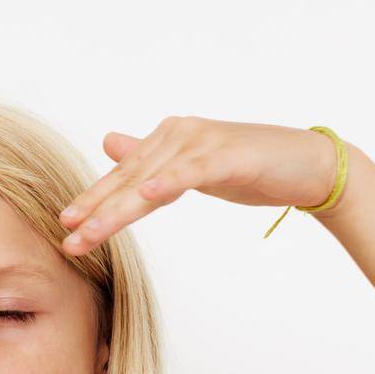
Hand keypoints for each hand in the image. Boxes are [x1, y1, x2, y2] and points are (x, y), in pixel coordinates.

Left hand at [56, 116, 346, 254]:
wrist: (308, 166)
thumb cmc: (252, 168)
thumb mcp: (193, 167)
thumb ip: (152, 162)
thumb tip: (109, 142)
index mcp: (168, 139)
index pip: (124, 176)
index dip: (94, 200)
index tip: (66, 226)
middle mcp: (179, 134)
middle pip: (130, 179)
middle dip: (97, 211)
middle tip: (68, 239)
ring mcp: (203, 142)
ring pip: (151, 180)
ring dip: (119, 208)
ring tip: (91, 231)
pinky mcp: (228, 155)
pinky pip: (191, 172)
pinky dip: (169, 183)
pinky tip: (147, 197)